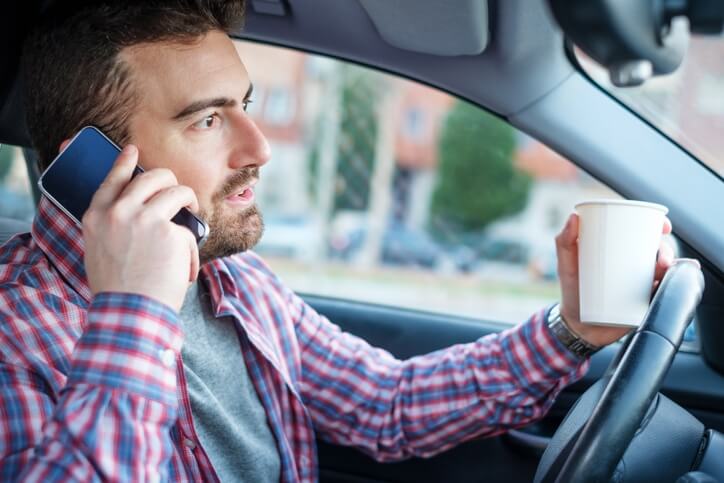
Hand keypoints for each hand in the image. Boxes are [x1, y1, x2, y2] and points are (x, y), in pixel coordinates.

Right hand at [82, 145, 199, 311]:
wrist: (129, 314)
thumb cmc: (119, 290)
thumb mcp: (101, 251)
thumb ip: (114, 227)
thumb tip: (142, 211)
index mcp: (96, 217)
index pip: (112, 180)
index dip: (123, 162)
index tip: (132, 150)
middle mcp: (118, 212)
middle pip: (152, 176)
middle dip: (171, 181)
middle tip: (181, 194)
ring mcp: (144, 218)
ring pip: (177, 192)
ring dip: (190, 201)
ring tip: (194, 216)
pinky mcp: (169, 231)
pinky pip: (189, 232)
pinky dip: (191, 253)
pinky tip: (184, 271)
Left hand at [555, 213, 673, 346]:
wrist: (579, 326)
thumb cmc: (572, 290)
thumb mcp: (566, 265)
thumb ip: (564, 241)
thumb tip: (574, 216)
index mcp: (617, 249)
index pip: (640, 231)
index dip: (655, 224)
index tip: (661, 226)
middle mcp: (632, 262)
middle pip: (656, 249)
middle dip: (666, 248)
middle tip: (660, 257)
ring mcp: (640, 281)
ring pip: (664, 268)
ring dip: (672, 265)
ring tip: (663, 269)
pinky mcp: (645, 299)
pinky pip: (664, 290)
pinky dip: (674, 283)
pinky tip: (676, 279)